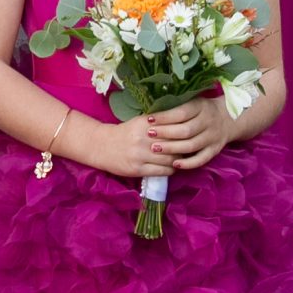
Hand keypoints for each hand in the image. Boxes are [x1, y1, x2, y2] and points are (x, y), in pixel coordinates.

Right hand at [76, 103, 227, 179]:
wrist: (101, 146)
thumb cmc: (124, 133)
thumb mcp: (139, 122)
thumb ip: (158, 121)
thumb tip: (181, 122)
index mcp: (145, 124)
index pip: (172, 126)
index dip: (183, 130)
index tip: (191, 132)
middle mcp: (143, 138)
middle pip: (173, 143)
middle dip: (184, 146)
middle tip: (191, 147)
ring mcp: (140, 155)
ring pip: (169, 159)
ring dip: (178, 159)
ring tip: (183, 158)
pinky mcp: (138, 169)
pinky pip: (161, 171)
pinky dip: (170, 169)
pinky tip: (172, 167)